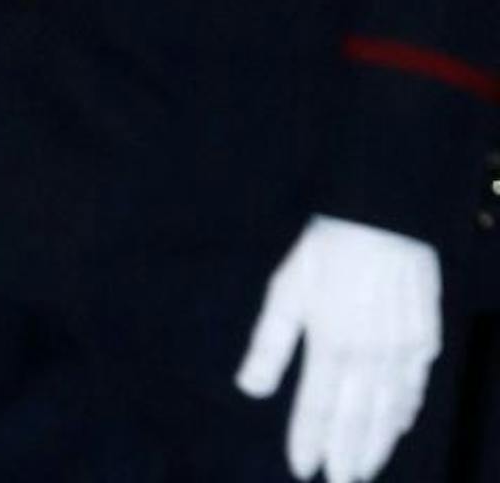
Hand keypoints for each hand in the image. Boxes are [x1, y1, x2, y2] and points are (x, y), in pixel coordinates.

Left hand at [235, 215, 441, 482]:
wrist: (383, 217)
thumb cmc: (326, 250)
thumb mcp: (286, 290)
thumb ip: (270, 345)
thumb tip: (249, 389)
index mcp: (331, 344)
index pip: (319, 408)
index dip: (309, 440)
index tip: (301, 468)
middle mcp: (370, 356)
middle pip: (358, 420)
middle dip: (347, 456)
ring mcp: (403, 351)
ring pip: (390, 411)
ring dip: (377, 443)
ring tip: (364, 469)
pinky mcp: (425, 339)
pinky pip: (414, 387)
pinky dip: (404, 411)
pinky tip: (396, 426)